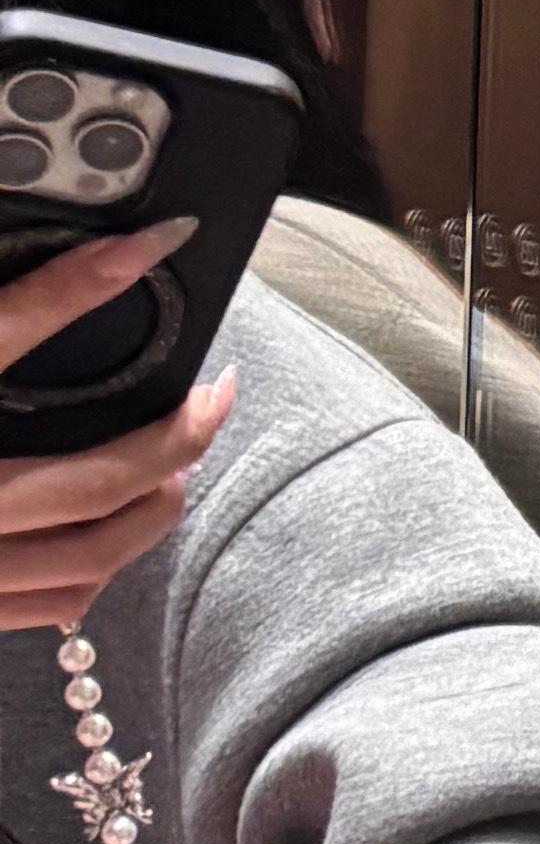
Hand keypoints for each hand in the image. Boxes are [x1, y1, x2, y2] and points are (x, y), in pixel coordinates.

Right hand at [0, 233, 221, 634]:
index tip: (152, 240)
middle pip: (89, 477)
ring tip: (178, 465)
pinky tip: (113, 530)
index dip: (82, 281)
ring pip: (92, 553)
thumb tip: (43, 276)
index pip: (0, 333)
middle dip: (173, 435)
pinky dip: (100, 565)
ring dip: (155, 505)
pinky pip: (54, 603)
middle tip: (214, 394)